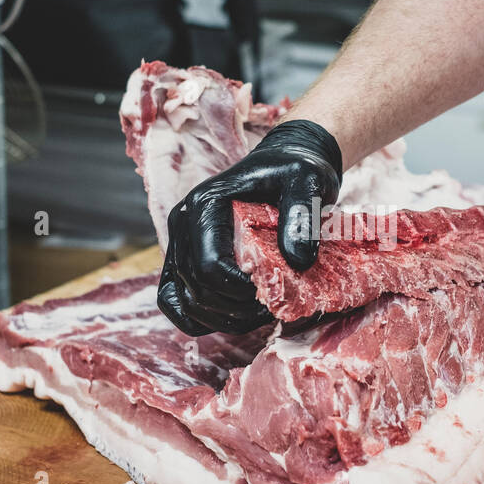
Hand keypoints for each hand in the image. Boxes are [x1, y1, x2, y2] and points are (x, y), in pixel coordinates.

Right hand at [157, 120, 342, 335]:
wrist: (284, 163)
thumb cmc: (294, 170)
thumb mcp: (307, 181)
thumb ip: (302, 217)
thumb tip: (297, 261)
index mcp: (204, 205)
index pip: (209, 267)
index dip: (241, 291)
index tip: (276, 291)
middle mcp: (183, 224)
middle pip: (197, 291)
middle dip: (237, 309)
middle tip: (276, 305)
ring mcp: (180, 243)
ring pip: (187, 304)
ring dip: (224, 320)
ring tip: (262, 311)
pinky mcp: (185, 259)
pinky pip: (177, 303)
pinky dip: (203, 319)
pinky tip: (236, 317)